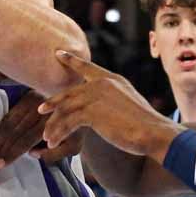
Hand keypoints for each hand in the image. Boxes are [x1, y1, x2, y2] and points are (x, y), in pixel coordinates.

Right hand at [0, 90, 80, 173]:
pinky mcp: (26, 98)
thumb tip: (31, 154)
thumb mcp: (73, 146)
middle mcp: (40, 111)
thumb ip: (54, 154)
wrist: (79, 99)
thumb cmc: (75, 128)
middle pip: (14, 132)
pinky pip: (9, 115)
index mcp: (52, 123)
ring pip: (9, 123)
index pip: (26, 140)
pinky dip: (0, 130)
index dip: (12, 153)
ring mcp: (32, 103)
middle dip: (0, 150)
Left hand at [39, 51, 182, 159]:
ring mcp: (96, 96)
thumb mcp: (127, 104)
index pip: (87, 67)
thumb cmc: (145, 125)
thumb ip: (112, 101)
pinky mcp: (92, 112)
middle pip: (70, 92)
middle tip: (41, 109)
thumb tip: (101, 109)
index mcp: (113, 79)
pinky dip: (59, 133)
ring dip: (54, 125)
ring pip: (65, 109)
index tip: (58, 53)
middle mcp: (103, 84)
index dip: (71, 60)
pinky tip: (53, 143)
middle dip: (53, 102)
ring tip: (47, 137)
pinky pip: (68, 122)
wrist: (154, 132)